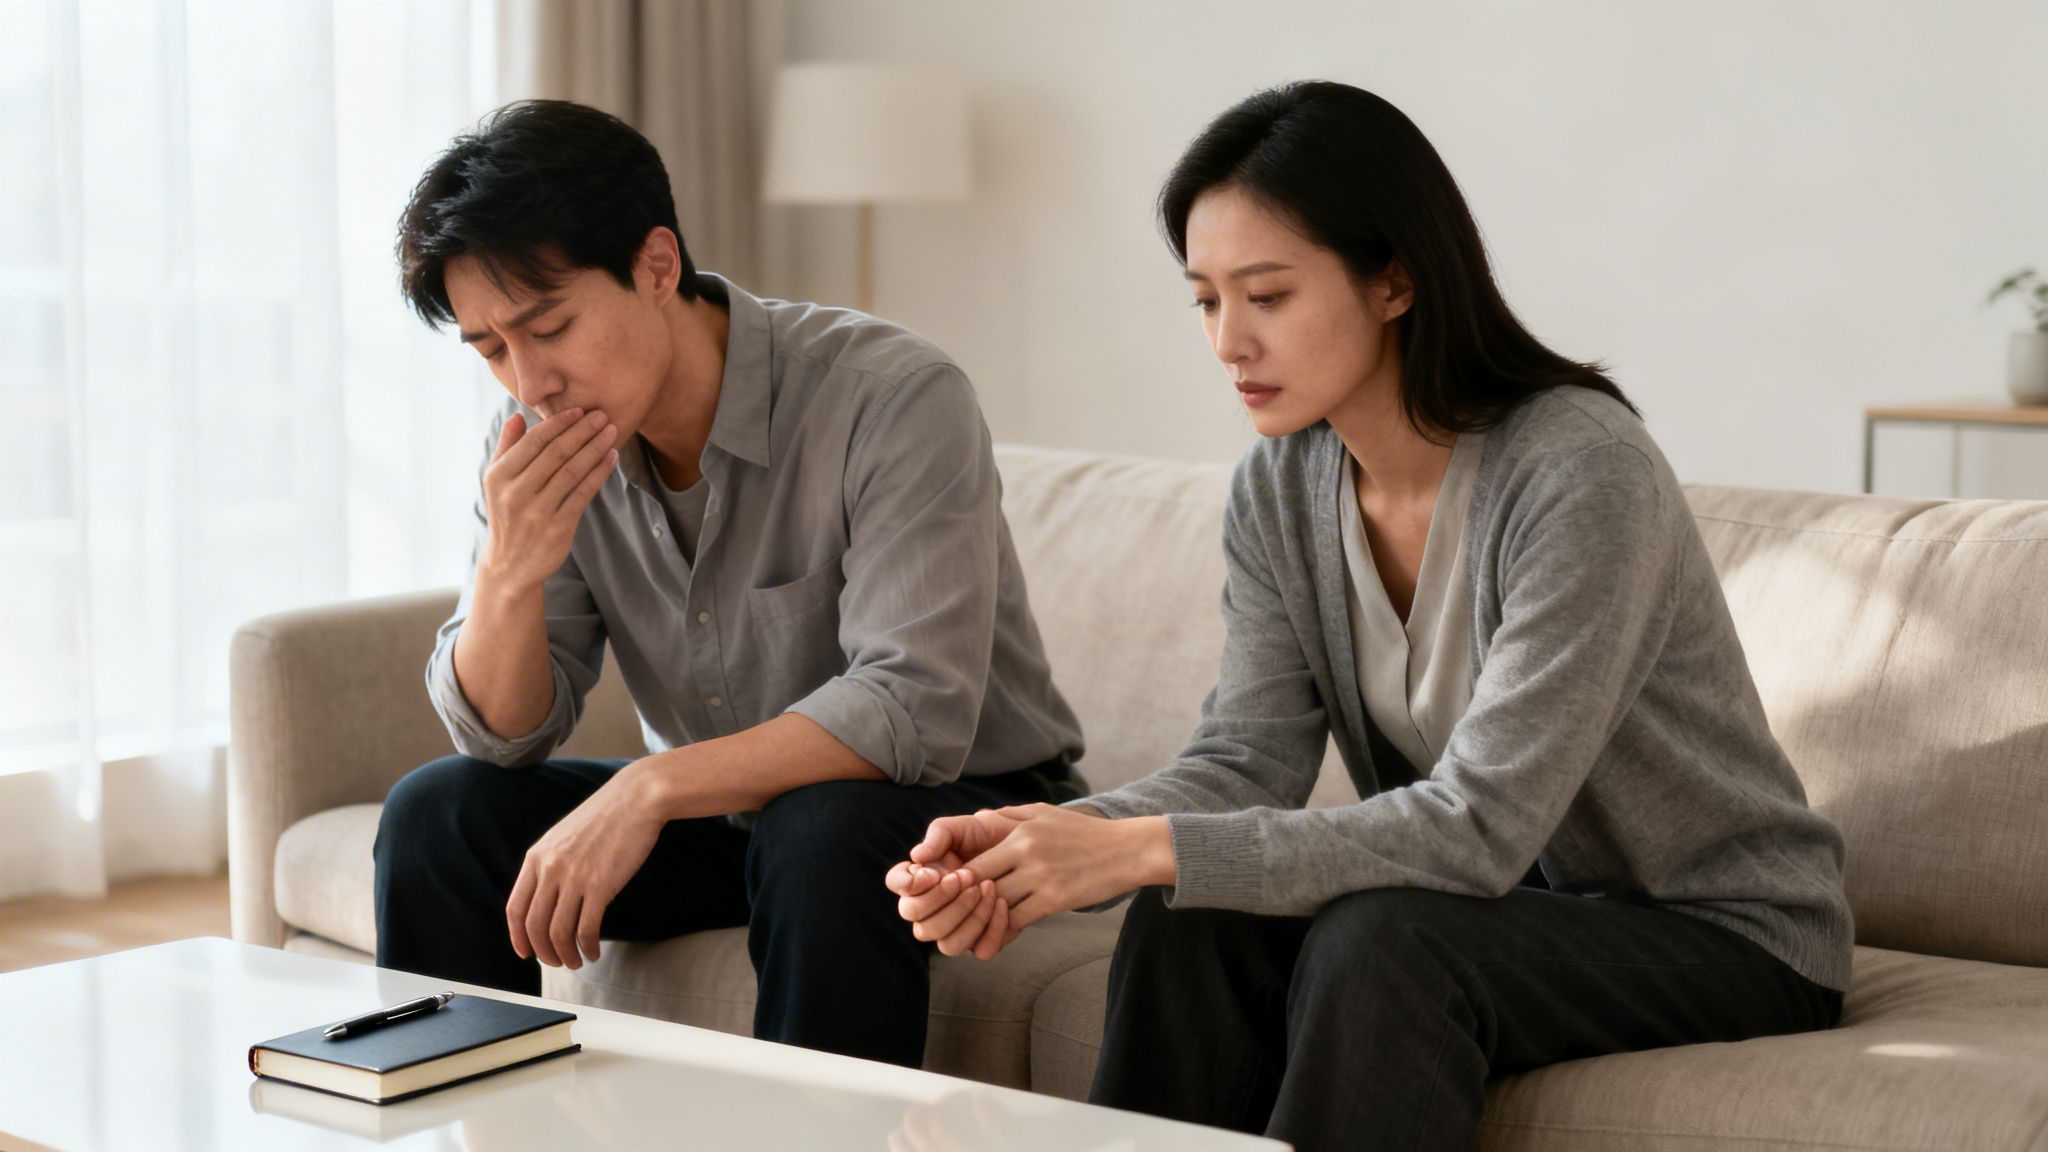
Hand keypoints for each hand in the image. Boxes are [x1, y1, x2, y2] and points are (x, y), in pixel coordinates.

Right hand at [478, 407, 618, 590]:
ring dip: (594, 449)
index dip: (558, 423)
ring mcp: (537, 511)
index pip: (533, 442)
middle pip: (555, 454)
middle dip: (581, 431)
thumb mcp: (496, 482)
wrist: (511, 566)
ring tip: (610, 431)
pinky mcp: (558, 527)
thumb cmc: (507, 516)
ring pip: (571, 471)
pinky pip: (583, 494)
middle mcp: (516, 493)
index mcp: (499, 476)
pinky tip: (611, 458)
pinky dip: (599, 473)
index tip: (579, 410)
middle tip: (601, 415)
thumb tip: (518, 416)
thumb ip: (506, 448)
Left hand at [506, 761, 663, 968]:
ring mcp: (574, 878)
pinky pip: (586, 929)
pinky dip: (587, 947)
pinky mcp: (600, 885)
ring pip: (559, 932)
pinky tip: (594, 952)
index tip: (525, 952)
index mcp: (537, 856)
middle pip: (534, 926)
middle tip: (557, 962)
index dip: (518, 937)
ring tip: (577, 961)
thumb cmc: (606, 817)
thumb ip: (551, 863)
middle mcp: (550, 869)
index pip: (515, 908)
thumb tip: (547, 897)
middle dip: (544, 952)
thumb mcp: (564, 836)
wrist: (636, 799)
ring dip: (566, 955)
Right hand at [886, 809, 1028, 958]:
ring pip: (947, 944)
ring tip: (988, 887)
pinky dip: (991, 929)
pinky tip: (1002, 903)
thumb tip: (916, 855)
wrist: (1027, 849)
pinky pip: (981, 951)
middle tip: (968, 875)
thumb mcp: (966, 826)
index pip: (896, 885)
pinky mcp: (983, 939)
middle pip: (920, 925)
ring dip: (966, 916)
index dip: (908, 884)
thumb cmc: (990, 836)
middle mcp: (934, 908)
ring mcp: (957, 928)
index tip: (932, 873)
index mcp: (922, 878)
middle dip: (943, 901)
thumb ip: (939, 834)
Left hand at [943, 806, 1171, 957]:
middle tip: (958, 913)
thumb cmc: (1084, 832)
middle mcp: (1026, 855)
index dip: (960, 881)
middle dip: (966, 901)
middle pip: (980, 885)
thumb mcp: (1045, 813)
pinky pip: (1019, 920)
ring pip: (997, 905)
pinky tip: (1004, 928)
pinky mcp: (1056, 900)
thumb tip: (979, 818)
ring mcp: (1041, 879)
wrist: (1128, 850)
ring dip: (986, 916)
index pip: (975, 862)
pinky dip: (1007, 927)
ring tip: (978, 923)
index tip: (955, 891)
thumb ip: (1009, 817)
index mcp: (1020, 834)